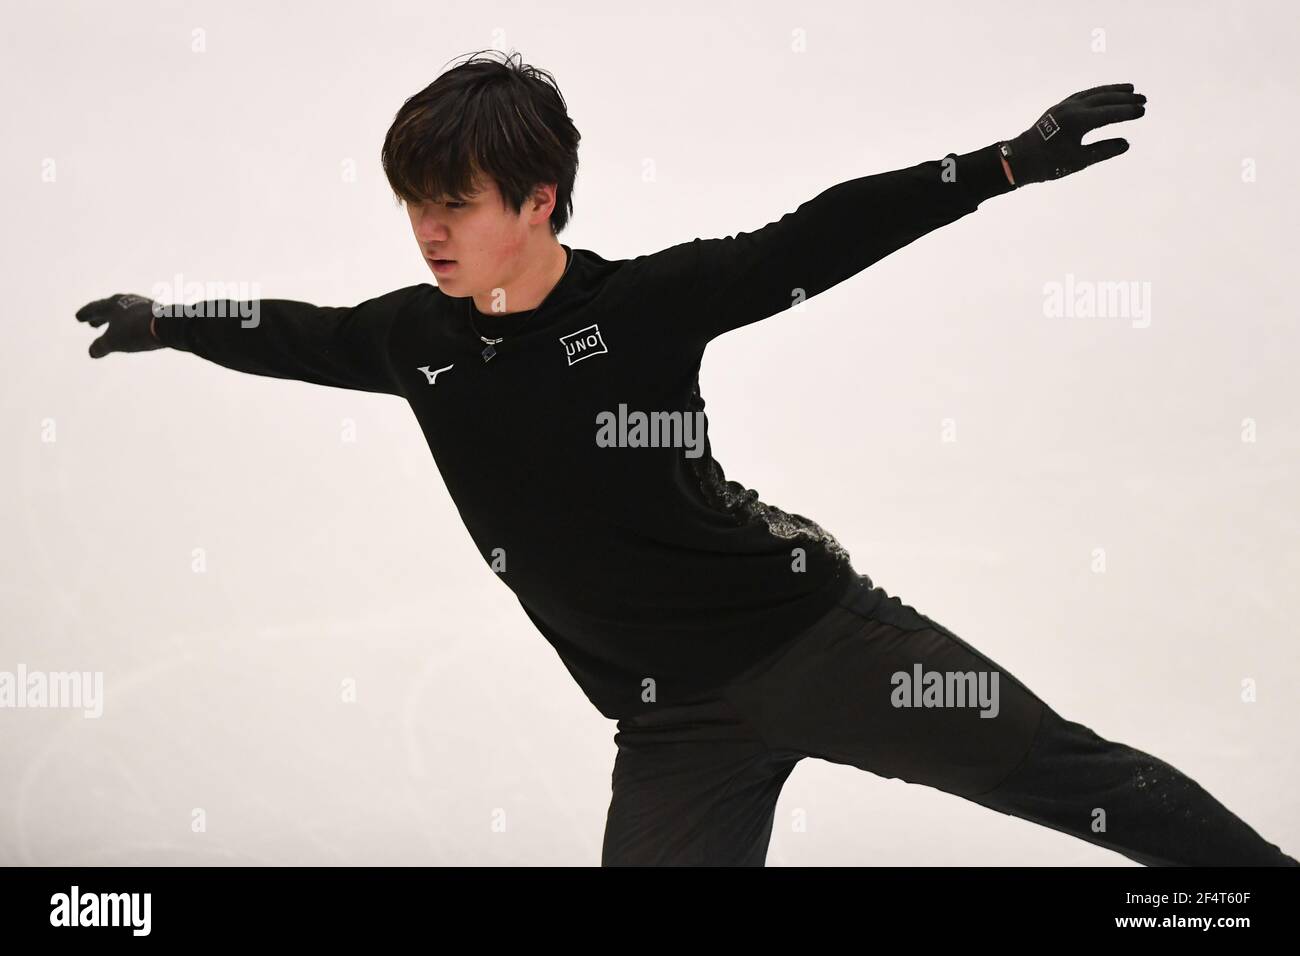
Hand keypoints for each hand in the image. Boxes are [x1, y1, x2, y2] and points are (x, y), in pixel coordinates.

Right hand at [76, 293, 164, 357]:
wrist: (168, 325)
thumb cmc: (136, 331)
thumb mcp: (114, 341)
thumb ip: (101, 346)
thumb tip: (92, 352)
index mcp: (112, 304)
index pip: (95, 308)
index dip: (86, 314)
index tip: (79, 318)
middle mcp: (127, 301)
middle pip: (110, 309)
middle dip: (100, 317)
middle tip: (93, 324)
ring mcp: (144, 305)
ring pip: (125, 312)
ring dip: (117, 320)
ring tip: (114, 328)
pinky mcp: (157, 313)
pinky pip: (139, 318)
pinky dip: (132, 324)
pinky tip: (135, 330)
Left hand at [1003, 83, 1146, 185]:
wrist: (1021, 158)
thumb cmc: (1049, 163)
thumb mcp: (1078, 161)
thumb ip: (1103, 151)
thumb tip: (1126, 143)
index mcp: (1078, 121)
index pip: (1109, 113)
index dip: (1127, 112)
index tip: (1143, 111)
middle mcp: (1072, 108)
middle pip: (1104, 99)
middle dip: (1125, 98)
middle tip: (1143, 99)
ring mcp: (1064, 106)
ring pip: (1094, 93)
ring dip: (1113, 90)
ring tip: (1131, 88)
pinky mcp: (1059, 107)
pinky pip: (1083, 95)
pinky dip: (1097, 92)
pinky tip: (1106, 94)